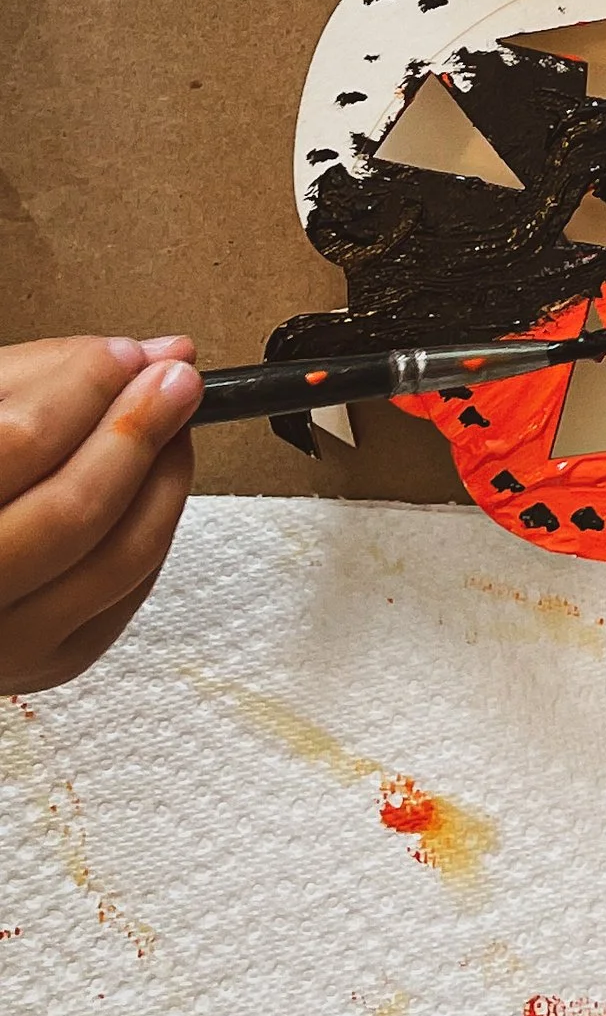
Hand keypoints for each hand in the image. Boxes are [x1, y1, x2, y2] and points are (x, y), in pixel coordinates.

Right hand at [0, 337, 199, 692]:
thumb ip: (47, 374)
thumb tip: (156, 353)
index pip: (17, 444)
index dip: (86, 389)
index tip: (130, 356)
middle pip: (74, 510)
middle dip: (139, 433)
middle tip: (178, 381)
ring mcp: (6, 643)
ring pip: (120, 556)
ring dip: (166, 478)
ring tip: (174, 426)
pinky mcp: (55, 661)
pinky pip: (133, 586)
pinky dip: (157, 524)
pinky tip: (153, 482)